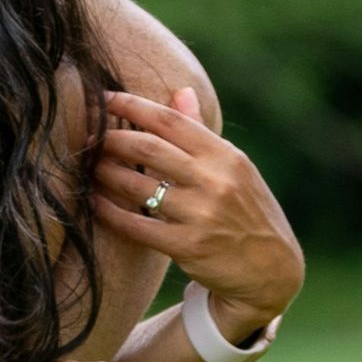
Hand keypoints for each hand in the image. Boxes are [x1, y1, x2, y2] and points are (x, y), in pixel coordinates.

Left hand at [89, 89, 304, 337]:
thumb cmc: (247, 210)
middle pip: (148, 149)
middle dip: (111, 140)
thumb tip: (180, 91)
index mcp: (225, 156)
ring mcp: (202, 215)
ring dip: (106, 174)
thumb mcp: (234, 167)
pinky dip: (110, 212)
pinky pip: (137, 225)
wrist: (272, 270)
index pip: (170, 120)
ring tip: (89, 167)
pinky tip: (94, 203)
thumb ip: (201, 131)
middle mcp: (215, 181)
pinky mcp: (188, 247)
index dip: (132, 106)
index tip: (104, 99)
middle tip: (88, 137)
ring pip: (138, 186)